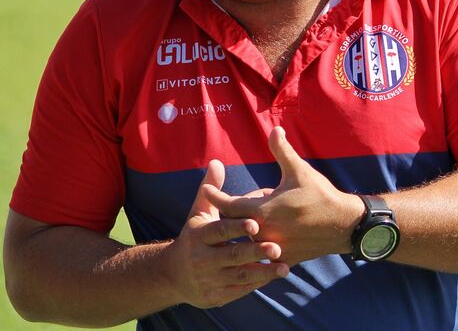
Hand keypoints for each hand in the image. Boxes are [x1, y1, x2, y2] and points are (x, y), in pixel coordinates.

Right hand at [164, 159, 288, 307]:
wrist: (173, 275)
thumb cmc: (194, 236)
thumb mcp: (199, 213)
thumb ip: (210, 191)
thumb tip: (217, 162)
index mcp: (199, 236)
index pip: (220, 230)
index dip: (237, 227)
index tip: (256, 223)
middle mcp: (201, 259)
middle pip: (231, 255)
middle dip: (254, 252)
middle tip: (277, 247)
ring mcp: (208, 280)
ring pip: (238, 276)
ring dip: (262, 272)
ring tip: (284, 266)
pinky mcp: (215, 297)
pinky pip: (239, 290)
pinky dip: (256, 284)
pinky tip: (274, 275)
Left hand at [204, 127, 364, 264]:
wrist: (342, 224)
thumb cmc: (320, 195)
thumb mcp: (299, 170)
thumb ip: (282, 150)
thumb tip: (275, 129)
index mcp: (263, 210)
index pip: (228, 205)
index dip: (215, 196)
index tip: (205, 190)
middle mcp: (263, 232)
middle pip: (235, 222)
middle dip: (237, 208)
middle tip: (253, 196)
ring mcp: (272, 248)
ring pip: (250, 235)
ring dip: (252, 224)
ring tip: (271, 211)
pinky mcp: (282, 258)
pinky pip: (263, 250)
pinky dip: (264, 239)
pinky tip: (275, 230)